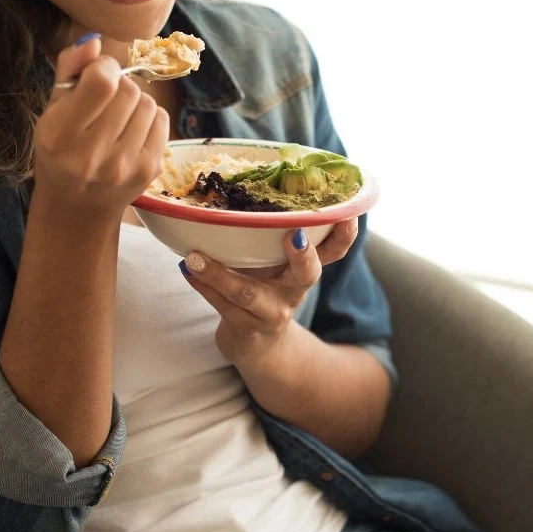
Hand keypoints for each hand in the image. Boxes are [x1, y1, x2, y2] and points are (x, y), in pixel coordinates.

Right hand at [33, 34, 168, 220]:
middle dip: (119, 86)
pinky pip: (162, 120)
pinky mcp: (148, 171)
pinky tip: (131, 130)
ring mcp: (124, 167)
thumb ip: (69, 69)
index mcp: (61, 137)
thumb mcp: (52, 111)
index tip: (95, 76)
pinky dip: (149, 118)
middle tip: (105, 101)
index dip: (103, 68)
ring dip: (135, 102)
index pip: (102, 82)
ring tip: (117, 118)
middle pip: (129, 90)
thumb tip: (93, 41)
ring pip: (149, 103)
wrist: (76, 208)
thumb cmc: (61, 151)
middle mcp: (92, 156)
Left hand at [178, 218, 360, 367]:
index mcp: (305, 270)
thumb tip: (247, 183)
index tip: (346, 215)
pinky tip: (187, 270)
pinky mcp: (246, 330)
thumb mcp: (279, 268)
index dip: (343, 235)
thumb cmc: (267, 292)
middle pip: (307, 273)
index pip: (334, 251)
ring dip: (219, 274)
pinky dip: (201, 285)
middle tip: (293, 235)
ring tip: (195, 257)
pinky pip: (221, 306)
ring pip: (248, 294)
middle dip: (303, 255)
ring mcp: (271, 313)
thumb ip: (274, 237)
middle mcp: (294, 291)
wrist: (259, 348)